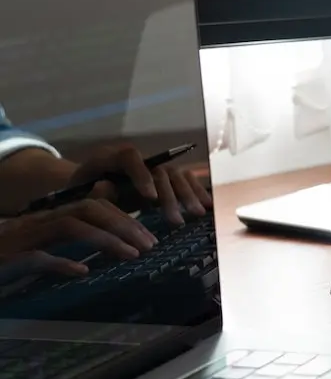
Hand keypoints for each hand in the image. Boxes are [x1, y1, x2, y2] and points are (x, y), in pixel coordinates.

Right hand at [0, 199, 157, 276]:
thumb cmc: (3, 259)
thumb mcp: (39, 249)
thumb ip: (66, 244)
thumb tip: (99, 251)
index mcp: (49, 219)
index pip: (93, 206)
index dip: (123, 218)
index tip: (148, 237)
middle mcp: (38, 223)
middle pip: (88, 210)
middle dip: (124, 225)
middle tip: (150, 244)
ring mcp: (23, 238)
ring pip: (70, 226)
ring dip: (104, 239)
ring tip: (131, 254)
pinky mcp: (8, 258)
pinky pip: (37, 257)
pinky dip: (61, 262)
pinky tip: (82, 270)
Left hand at [70, 144, 210, 224]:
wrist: (82, 188)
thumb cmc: (76, 194)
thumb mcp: (75, 195)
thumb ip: (91, 193)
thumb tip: (107, 189)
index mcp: (108, 158)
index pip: (129, 157)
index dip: (142, 175)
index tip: (150, 199)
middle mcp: (135, 159)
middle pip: (159, 169)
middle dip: (170, 195)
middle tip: (175, 221)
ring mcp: (150, 167)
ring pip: (175, 174)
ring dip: (188, 194)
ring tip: (196, 215)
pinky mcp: (161, 177)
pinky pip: (183, 179)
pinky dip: (196, 191)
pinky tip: (206, 205)